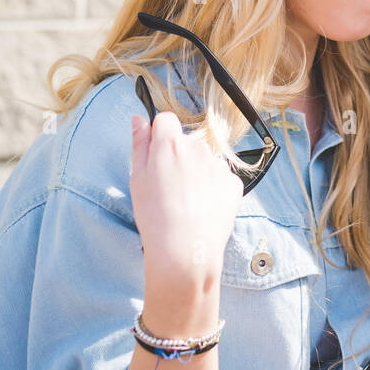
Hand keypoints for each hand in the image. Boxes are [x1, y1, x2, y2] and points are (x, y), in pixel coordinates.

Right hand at [130, 110, 242, 289]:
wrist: (185, 250)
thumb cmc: (154, 216)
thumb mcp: (137, 178)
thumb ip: (140, 144)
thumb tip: (140, 120)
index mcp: (171, 144)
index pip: (165, 120)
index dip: (158, 135)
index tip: (155, 154)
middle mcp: (199, 149)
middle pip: (186, 142)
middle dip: (177, 157)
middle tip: (168, 187)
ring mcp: (219, 166)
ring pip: (204, 160)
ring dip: (196, 172)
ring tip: (185, 201)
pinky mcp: (233, 183)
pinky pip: (220, 178)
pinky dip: (212, 188)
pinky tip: (201, 207)